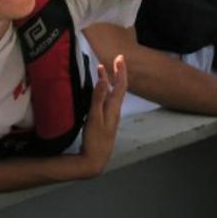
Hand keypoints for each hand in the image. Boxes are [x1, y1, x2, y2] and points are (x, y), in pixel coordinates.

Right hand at [79, 55, 127, 176]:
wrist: (95, 160)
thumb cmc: (96, 140)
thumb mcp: (95, 118)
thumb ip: (99, 98)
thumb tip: (104, 80)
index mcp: (114, 108)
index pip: (121, 85)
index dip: (121, 70)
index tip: (120, 57)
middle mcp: (115, 110)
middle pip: (119, 88)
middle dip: (117, 72)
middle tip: (115, 59)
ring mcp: (110, 116)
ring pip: (113, 94)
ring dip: (110, 81)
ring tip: (103, 70)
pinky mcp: (105, 121)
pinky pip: (107, 101)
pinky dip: (105, 91)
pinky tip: (99, 92)